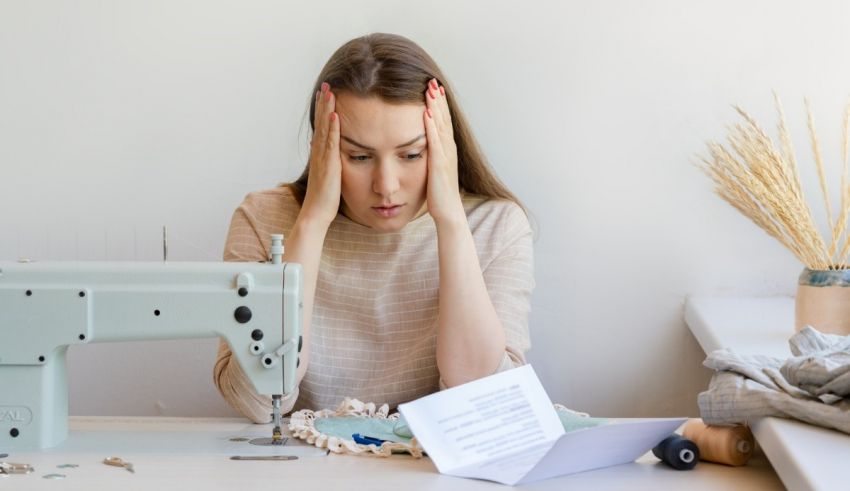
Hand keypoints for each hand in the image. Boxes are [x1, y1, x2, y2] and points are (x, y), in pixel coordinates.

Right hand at [301, 82, 341, 226]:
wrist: (316, 214)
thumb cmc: (324, 198)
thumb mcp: (329, 176)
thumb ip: (329, 162)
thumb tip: (329, 152)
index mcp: (319, 154)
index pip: (321, 127)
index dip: (323, 110)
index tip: (325, 94)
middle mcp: (318, 153)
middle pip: (321, 122)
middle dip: (323, 103)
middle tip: (326, 84)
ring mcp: (322, 158)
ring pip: (324, 129)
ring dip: (326, 109)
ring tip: (329, 91)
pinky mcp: (328, 165)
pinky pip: (330, 143)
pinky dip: (332, 128)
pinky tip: (334, 115)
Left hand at [423, 78, 464, 225]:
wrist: (448, 211)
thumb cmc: (439, 192)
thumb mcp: (434, 168)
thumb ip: (431, 154)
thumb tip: (423, 144)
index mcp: (447, 148)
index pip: (443, 120)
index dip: (439, 103)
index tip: (433, 87)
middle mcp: (449, 148)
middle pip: (444, 118)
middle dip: (438, 99)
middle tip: (432, 80)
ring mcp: (445, 156)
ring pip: (441, 125)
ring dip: (436, 107)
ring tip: (430, 90)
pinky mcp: (439, 164)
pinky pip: (435, 142)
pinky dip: (432, 127)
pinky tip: (427, 115)